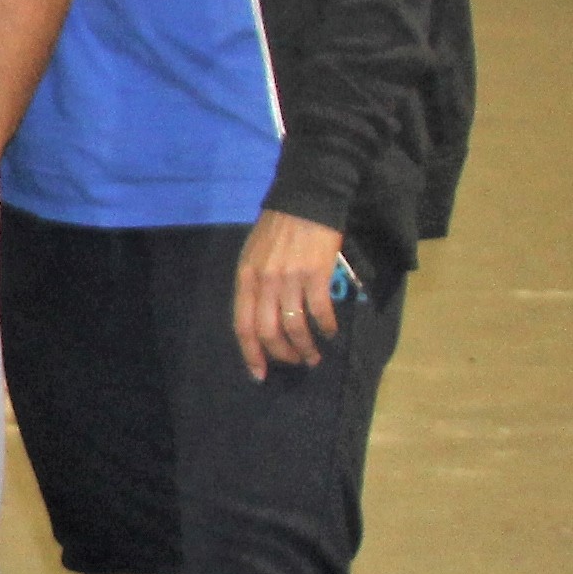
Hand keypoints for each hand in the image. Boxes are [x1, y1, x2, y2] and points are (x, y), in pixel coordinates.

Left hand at [231, 209, 348, 378]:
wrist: (305, 200)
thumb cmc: (278, 229)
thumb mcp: (253, 256)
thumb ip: (254, 286)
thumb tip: (261, 319)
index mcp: (245, 278)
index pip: (242, 325)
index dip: (250, 353)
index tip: (259, 374)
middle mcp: (264, 282)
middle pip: (268, 331)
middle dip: (282, 354)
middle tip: (295, 363)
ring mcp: (289, 278)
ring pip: (294, 326)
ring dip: (305, 347)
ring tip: (314, 355)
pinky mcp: (315, 274)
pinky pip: (319, 311)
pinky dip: (325, 327)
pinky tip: (330, 333)